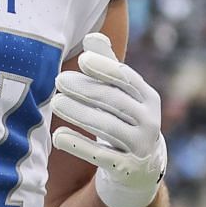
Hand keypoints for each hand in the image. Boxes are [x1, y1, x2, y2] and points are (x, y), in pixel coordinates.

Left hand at [51, 33, 165, 206]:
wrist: (141, 168)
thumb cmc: (125, 120)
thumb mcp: (121, 94)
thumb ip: (108, 66)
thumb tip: (91, 37)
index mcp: (149, 98)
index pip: (127, 79)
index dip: (105, 68)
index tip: (81, 60)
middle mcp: (149, 121)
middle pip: (115, 101)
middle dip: (86, 90)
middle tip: (58, 81)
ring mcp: (140, 146)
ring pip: (108, 127)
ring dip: (80, 113)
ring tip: (55, 103)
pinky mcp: (126, 169)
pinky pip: (101, 155)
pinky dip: (79, 145)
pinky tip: (58, 136)